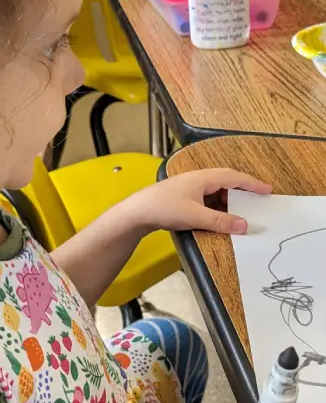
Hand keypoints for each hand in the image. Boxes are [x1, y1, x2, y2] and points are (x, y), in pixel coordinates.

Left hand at [129, 169, 271, 234]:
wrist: (136, 212)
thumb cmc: (163, 208)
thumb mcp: (196, 217)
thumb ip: (221, 221)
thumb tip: (243, 225)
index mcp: (203, 178)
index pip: (233, 177)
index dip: (251, 183)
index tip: (267, 190)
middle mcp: (196, 179)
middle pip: (225, 183)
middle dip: (241, 193)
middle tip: (256, 203)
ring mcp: (188, 188)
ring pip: (214, 193)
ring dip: (227, 203)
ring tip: (239, 214)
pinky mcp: (181, 198)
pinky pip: (205, 200)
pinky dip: (215, 208)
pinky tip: (217, 219)